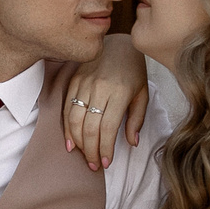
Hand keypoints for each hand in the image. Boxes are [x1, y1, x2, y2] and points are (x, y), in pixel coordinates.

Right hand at [64, 33, 148, 171]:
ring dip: (77, 142)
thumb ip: (137, 119)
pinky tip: (70, 142)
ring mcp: (84, 83)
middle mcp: (100, 88)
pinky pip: (66, 108)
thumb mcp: (143, 93)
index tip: (106, 163)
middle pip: (90, 127)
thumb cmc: (134, 70)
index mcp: (120, 92)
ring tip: (83, 155)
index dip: (105, 148)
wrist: (119, 43)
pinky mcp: (74, 81)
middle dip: (91, 151)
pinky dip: (67, 128)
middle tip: (94, 165)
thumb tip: (132, 143)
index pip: (108, 128)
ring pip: (75, 120)